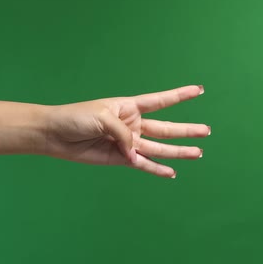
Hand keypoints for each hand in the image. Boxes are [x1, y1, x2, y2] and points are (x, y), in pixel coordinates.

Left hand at [42, 85, 209, 177]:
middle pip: (166, 128)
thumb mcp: (103, 118)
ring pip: (158, 148)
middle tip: (206, 131)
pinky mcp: (120, 158)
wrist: (56, 134)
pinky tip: (172, 173)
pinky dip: (156, 169)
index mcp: (129, 107)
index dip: (180, 95)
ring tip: (198, 153)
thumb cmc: (77, 117)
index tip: (199, 90)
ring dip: (178, 152)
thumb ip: (123, 134)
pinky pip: (142, 164)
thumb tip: (136, 154)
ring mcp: (128, 142)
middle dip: (186, 130)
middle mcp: (132, 124)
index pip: (161, 101)